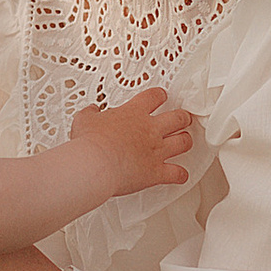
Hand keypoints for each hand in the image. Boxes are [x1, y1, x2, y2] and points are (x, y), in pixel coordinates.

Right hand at [68, 84, 194, 202]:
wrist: (95, 163)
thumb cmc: (90, 142)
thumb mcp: (84, 120)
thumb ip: (90, 113)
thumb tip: (91, 110)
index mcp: (133, 113)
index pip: (153, 97)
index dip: (160, 95)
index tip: (161, 96)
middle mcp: (150, 130)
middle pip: (177, 118)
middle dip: (183, 118)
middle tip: (183, 118)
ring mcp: (156, 151)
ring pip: (183, 142)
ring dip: (185, 141)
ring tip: (185, 141)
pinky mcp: (156, 172)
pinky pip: (177, 173)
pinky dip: (180, 175)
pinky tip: (180, 175)